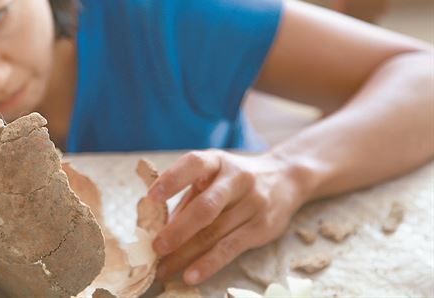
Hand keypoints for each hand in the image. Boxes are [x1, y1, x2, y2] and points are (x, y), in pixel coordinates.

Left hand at [147, 150, 303, 284]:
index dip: (172, 179)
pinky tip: (190, 275)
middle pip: (205, 207)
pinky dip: (208, 264)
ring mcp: (252, 203)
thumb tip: (154, 224)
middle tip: (155, 248)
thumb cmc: (233, 180)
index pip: (194, 164)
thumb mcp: (212, 176)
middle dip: (177, 230)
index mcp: (217, 161)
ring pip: (214, 233)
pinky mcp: (262, 227)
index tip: (151, 197)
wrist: (285, 178)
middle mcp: (237, 179)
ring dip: (185, 254)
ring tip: (164, 268)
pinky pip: (230, 248)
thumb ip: (187, 196)